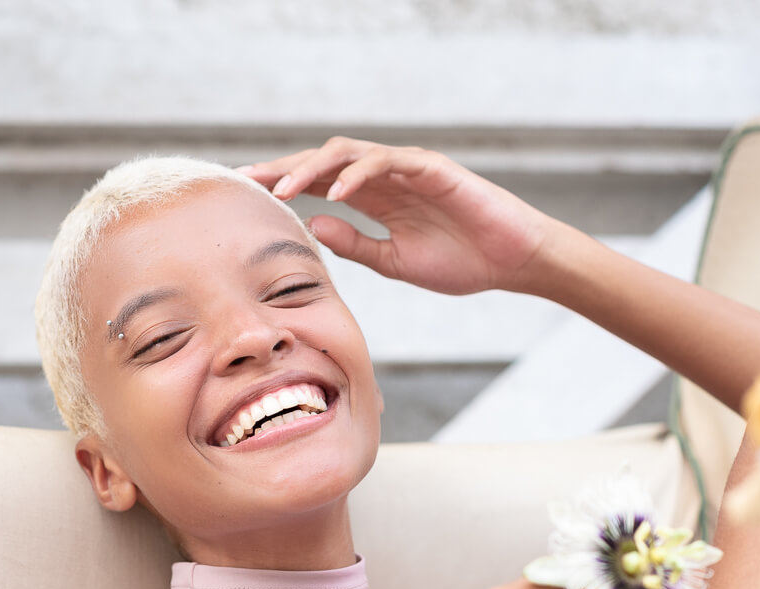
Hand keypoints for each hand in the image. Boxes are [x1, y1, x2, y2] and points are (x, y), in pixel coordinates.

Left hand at [238, 137, 558, 295]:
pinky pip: (388, 161)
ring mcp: (407, 169)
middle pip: (324, 162)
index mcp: (375, 199)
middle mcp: (385, 177)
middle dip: (284, 169)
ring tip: (283, 190)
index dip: (284, 186)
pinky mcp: (431, 168)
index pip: (320, 184)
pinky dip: (359, 173)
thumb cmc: (461, 262)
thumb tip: (311, 225)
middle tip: (248, 181)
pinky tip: (335, 192)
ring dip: (312, 168)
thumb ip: (354, 243)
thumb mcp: (393, 261)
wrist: (511, 263)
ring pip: (349, 154)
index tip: (248, 196)